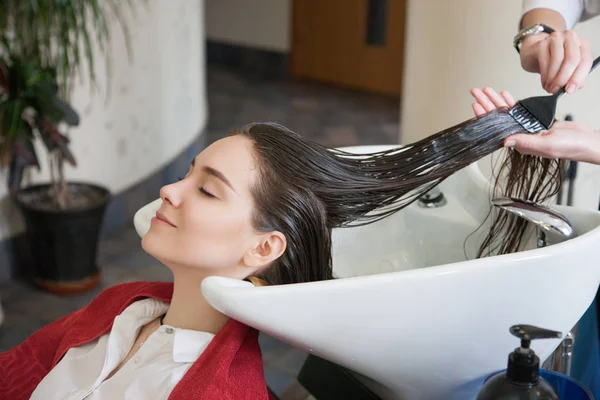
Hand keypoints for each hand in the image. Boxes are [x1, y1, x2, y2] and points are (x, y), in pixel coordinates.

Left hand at [470, 87, 599, 164]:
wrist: (587, 142)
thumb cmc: (571, 147)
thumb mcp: (548, 144)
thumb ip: (527, 142)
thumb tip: (506, 141)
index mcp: (520, 143)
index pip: (497, 128)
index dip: (486, 115)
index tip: (476, 104)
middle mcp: (521, 136)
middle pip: (498, 118)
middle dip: (486, 104)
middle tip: (475, 92)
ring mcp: (527, 129)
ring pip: (507, 113)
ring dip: (496, 101)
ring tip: (486, 90)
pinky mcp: (536, 122)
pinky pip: (519, 111)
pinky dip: (512, 102)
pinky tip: (504, 95)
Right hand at [519, 30, 592, 93]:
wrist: (533, 51)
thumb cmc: (551, 59)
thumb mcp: (566, 68)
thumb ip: (573, 76)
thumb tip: (574, 87)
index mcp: (581, 45)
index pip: (585, 61)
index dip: (578, 77)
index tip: (570, 89)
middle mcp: (570, 38)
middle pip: (572, 59)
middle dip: (564, 78)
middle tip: (558, 90)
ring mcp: (555, 39)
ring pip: (558, 61)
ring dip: (553, 79)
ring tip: (550, 88)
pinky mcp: (541, 44)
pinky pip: (545, 62)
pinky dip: (545, 76)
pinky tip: (544, 83)